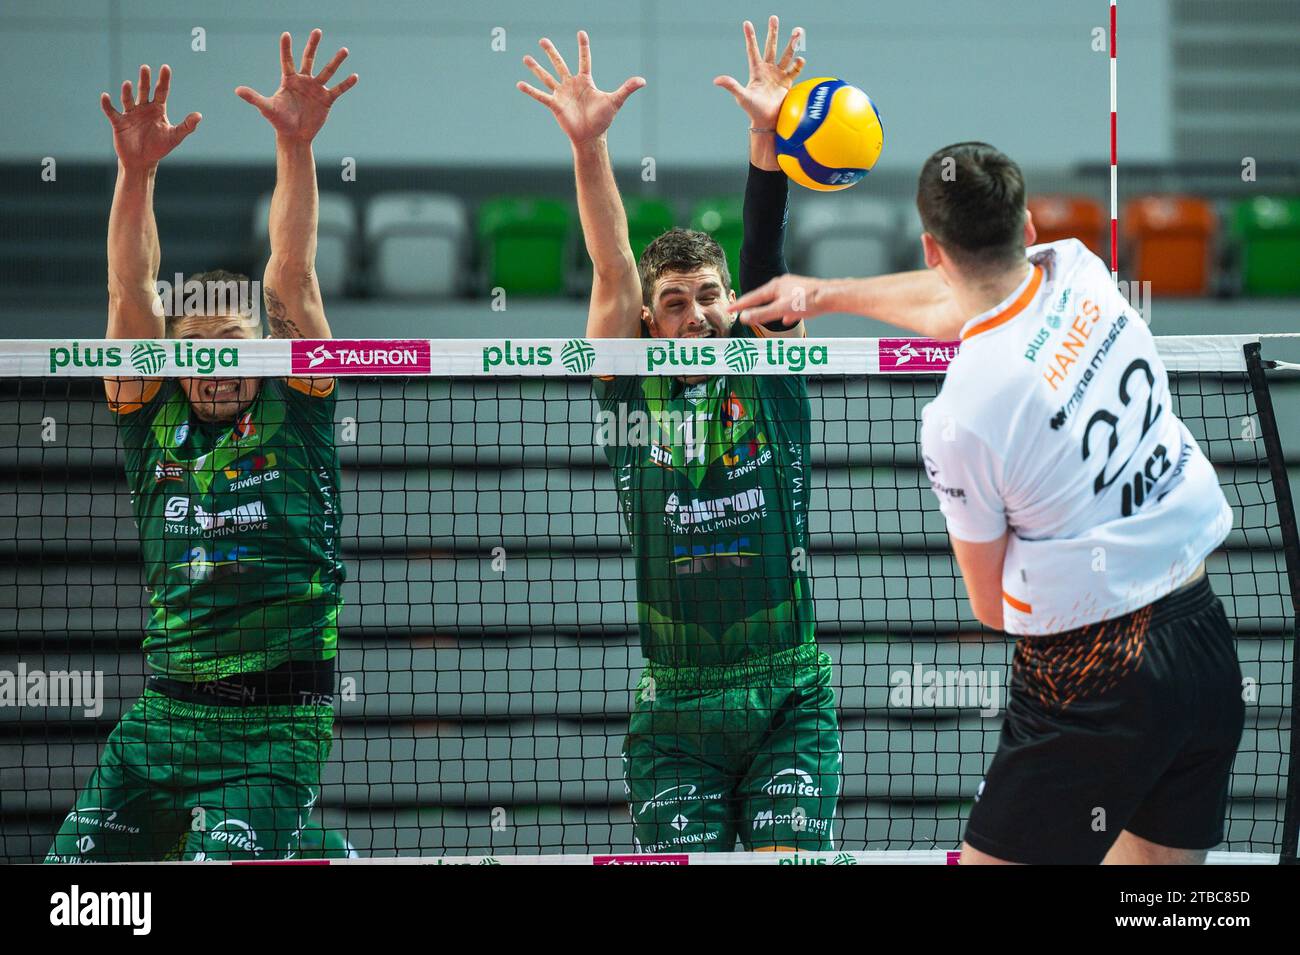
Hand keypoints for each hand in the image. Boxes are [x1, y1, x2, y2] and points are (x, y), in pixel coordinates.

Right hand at [100, 65, 200, 170]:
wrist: (143, 161)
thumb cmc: (159, 147)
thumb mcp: (174, 137)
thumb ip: (186, 126)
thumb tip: (199, 115)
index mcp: (157, 109)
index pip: (161, 91)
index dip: (163, 80)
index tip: (165, 67)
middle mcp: (143, 108)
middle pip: (144, 91)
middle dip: (145, 80)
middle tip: (145, 68)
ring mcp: (130, 114)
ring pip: (128, 99)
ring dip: (127, 91)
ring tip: (128, 84)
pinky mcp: (119, 122)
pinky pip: (111, 112)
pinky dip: (107, 104)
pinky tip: (105, 96)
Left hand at [236, 29, 357, 141]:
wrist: (294, 136)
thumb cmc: (279, 121)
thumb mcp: (267, 108)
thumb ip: (254, 98)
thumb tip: (236, 90)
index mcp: (289, 80)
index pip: (287, 60)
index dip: (286, 48)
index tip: (285, 35)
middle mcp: (303, 81)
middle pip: (309, 59)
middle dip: (313, 45)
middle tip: (317, 31)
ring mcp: (316, 89)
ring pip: (327, 71)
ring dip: (336, 61)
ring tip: (344, 50)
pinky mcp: (326, 100)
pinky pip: (338, 90)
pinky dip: (346, 84)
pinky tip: (355, 76)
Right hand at [517, 31, 644, 145]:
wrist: (591, 137)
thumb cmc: (603, 120)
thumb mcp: (615, 101)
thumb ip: (627, 89)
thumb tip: (643, 80)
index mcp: (585, 81)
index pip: (584, 60)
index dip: (583, 47)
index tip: (581, 33)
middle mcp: (571, 85)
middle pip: (560, 64)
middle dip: (551, 52)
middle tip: (543, 40)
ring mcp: (562, 94)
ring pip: (547, 77)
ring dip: (536, 68)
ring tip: (526, 58)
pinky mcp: (555, 105)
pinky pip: (540, 96)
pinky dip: (530, 90)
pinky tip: (519, 84)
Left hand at [714, 16, 804, 129]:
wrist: (767, 121)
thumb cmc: (752, 110)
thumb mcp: (741, 96)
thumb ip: (731, 85)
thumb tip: (716, 80)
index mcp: (756, 71)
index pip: (752, 50)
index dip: (750, 37)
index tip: (747, 23)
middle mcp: (768, 70)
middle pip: (770, 47)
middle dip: (773, 32)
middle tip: (774, 18)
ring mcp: (778, 75)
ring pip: (786, 54)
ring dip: (792, 43)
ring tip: (798, 30)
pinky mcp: (787, 82)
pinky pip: (794, 70)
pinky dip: (798, 64)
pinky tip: (801, 59)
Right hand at [730, 273, 828, 326]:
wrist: (831, 296)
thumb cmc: (809, 300)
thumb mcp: (781, 309)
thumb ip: (762, 314)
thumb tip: (744, 318)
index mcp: (775, 286)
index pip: (752, 297)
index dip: (739, 304)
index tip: (728, 308)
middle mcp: (783, 285)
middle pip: (763, 297)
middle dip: (752, 305)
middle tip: (740, 310)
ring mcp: (793, 289)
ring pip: (776, 300)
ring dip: (767, 308)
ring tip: (760, 315)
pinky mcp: (802, 295)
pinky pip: (788, 304)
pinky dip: (783, 311)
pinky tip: (787, 319)